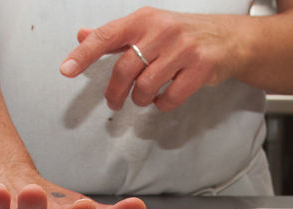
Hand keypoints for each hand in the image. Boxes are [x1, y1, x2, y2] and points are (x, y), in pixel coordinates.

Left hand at [59, 8, 239, 112]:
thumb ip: (115, 35)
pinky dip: (161, 104)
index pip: (106, 36)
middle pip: (125, 69)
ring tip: (144, 97)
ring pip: (146, 87)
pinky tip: (162, 98)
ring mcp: (182, 50)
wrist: (227, 39)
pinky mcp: (200, 69)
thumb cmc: (182, 34)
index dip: (83, 55)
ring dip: (140, 99)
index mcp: (143, 19)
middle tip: (114, 102)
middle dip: (115, 92)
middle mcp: (162, 31)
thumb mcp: (147, 26)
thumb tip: (82, 35)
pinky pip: (169, 98)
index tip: (66, 70)